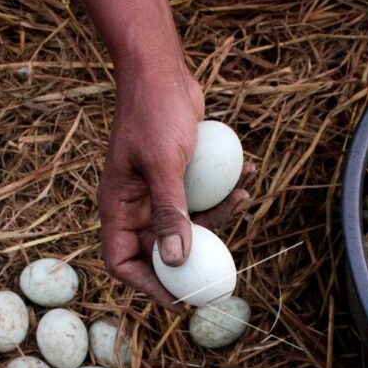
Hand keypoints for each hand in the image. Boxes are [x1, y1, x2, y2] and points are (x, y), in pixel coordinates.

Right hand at [98, 64, 249, 308]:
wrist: (161, 70)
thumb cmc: (155, 112)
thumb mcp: (165, 165)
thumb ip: (172, 213)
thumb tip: (176, 261)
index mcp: (118, 207)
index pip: (122, 261)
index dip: (146, 284)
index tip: (179, 296)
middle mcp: (136, 205)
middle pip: (163, 249)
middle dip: (198, 252)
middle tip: (230, 258)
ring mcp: (159, 192)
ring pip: (190, 225)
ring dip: (221, 217)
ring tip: (245, 196)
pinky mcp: (180, 178)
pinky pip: (202, 199)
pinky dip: (224, 193)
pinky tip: (248, 176)